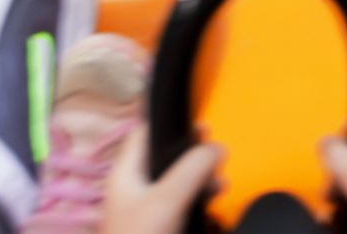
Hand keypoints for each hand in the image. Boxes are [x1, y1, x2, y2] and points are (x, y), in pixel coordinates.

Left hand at [101, 126, 221, 233]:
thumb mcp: (167, 199)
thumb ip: (192, 169)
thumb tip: (217, 147)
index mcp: (126, 173)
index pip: (143, 134)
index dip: (168, 123)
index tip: (197, 122)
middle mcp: (134, 188)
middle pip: (165, 156)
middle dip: (193, 152)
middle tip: (216, 151)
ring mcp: (146, 209)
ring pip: (177, 180)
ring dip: (200, 176)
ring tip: (221, 178)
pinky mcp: (160, 226)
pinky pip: (182, 202)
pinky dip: (200, 196)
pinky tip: (215, 197)